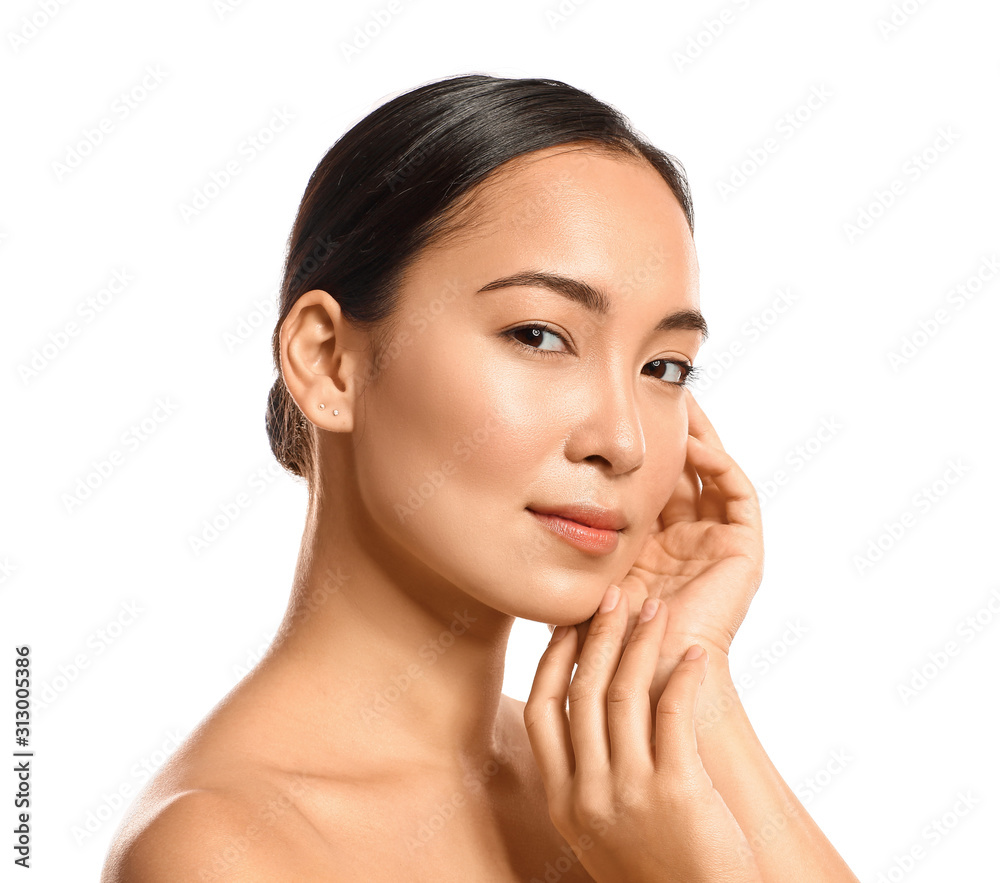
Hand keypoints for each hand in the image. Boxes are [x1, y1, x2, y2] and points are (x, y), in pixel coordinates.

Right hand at [525, 586, 762, 882]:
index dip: (554, 658)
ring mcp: (630, 793)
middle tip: (614, 594)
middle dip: (598, 635)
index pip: (542, 708)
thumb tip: (589, 717)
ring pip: (624, 695)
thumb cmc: (655, 874)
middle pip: (582, 692)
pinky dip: (683, 677)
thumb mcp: (599, 832)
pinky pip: (673, 715)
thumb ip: (588, 779)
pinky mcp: (678, 792)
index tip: (569, 622)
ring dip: (640, 644)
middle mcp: (588, 793)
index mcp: (562, 800)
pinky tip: (694, 654)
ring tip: (655, 609)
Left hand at [560, 389, 763, 666]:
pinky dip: (719, 464)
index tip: (614, 414)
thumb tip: (519, 506)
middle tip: (652, 389)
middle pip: (682, 470)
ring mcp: (715, 546)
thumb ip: (567, 545)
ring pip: (712, 473)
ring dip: (697, 436)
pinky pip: (737, 494)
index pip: (647, 483)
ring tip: (677, 400)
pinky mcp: (743, 553)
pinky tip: (691, 444)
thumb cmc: (604, 640)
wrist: (643, 686)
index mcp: (648, 547)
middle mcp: (684, 542)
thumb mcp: (581, 573)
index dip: (636, 449)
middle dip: (670, 430)